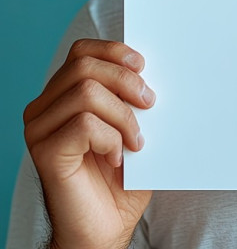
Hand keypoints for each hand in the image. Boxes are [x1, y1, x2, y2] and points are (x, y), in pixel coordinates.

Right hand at [23, 39, 155, 248]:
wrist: (108, 227)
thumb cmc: (123, 177)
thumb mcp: (136, 125)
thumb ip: (136, 95)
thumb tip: (156, 67)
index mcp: (63, 94)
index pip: (82, 50)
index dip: (114, 51)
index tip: (144, 66)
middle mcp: (44, 108)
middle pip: (84, 65)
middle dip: (126, 80)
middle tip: (150, 104)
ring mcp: (40, 130)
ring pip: (86, 92)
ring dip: (123, 114)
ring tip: (136, 140)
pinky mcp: (44, 153)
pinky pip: (84, 125)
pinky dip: (111, 137)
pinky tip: (118, 158)